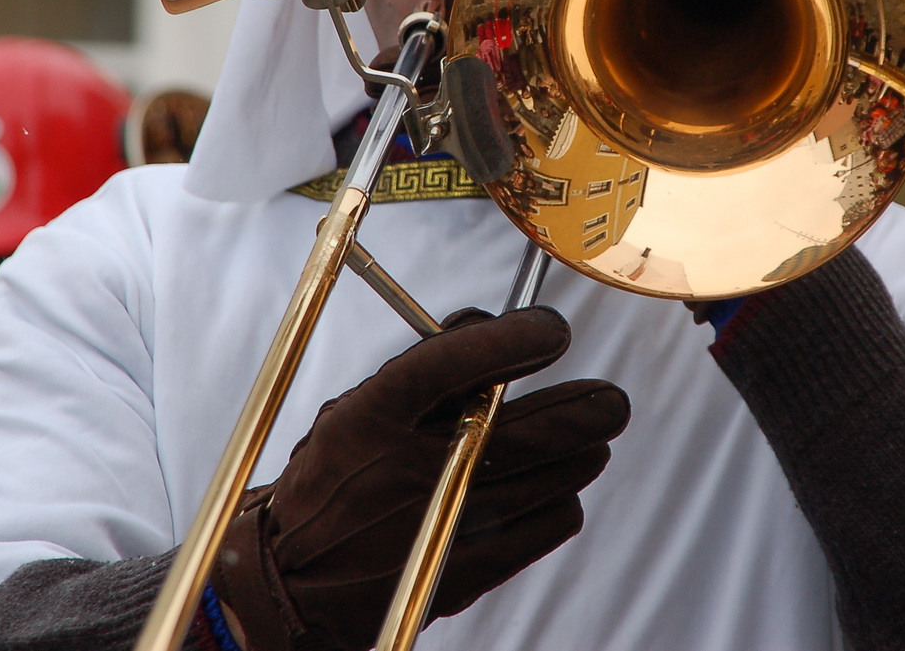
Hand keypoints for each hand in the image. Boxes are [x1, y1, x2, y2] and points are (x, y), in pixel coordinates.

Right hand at [212, 307, 628, 650]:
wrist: (293, 583)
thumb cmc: (329, 482)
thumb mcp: (353, 409)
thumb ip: (422, 365)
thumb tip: (489, 321)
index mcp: (373, 415)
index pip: (457, 360)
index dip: (517, 337)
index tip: (553, 329)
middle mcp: (413, 466)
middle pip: (537, 427)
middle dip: (591, 405)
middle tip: (611, 399)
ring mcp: (445, 520)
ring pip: (557, 474)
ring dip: (582, 450)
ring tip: (587, 440)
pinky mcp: (468, 567)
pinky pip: (551, 522)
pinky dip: (561, 500)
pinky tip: (552, 490)